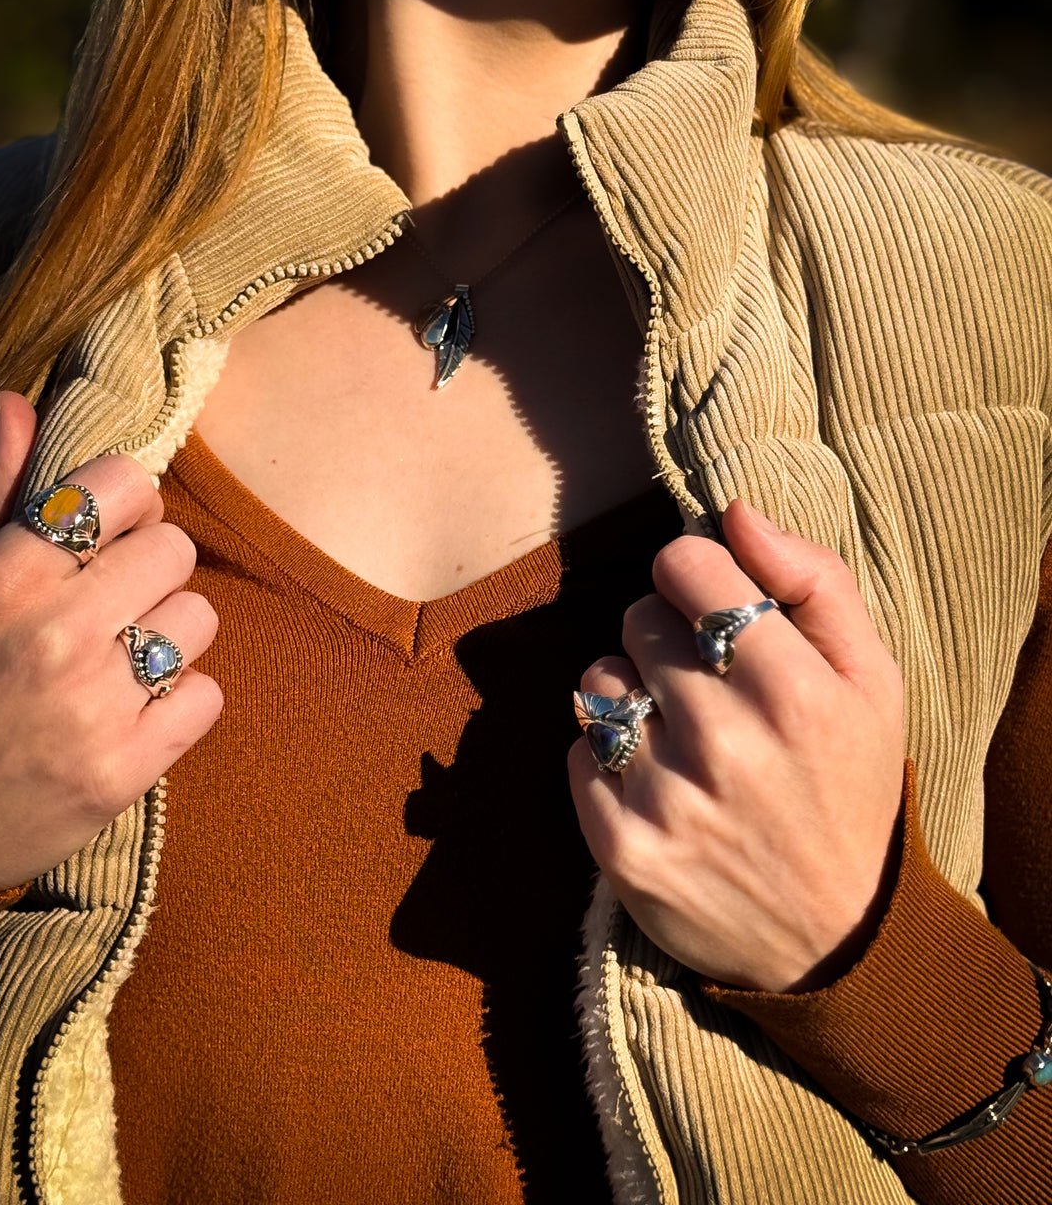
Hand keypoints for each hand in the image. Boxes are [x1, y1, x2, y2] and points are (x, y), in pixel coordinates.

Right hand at [0, 392, 221, 894]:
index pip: (120, 487)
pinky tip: (134, 711)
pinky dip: (179, 703)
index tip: (107, 531)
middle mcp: (57, 635)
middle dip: (148, 571)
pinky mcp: (124, 772)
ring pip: (198, 620)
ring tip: (120, 658)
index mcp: (4, 580)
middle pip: (174, 551)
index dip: (124, 504)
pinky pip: (206, 697)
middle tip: (111, 603)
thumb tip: (19, 408)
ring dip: (167, 635)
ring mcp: (96, 707)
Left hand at [568, 499, 905, 993]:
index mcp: (796, 691)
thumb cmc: (851, 787)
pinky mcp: (623, 850)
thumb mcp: (873, 679)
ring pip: (599, 682)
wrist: (836, 939)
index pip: (686, 566)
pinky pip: (578, 751)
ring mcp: (669, 800)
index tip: (707, 603)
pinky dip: (608, 758)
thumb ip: (813, 580)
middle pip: (637, 619)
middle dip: (666, 636)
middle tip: (708, 685)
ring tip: (679, 732)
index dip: (692, 574)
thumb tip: (732, 512)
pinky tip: (657, 782)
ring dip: (630, 694)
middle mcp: (729, 744)